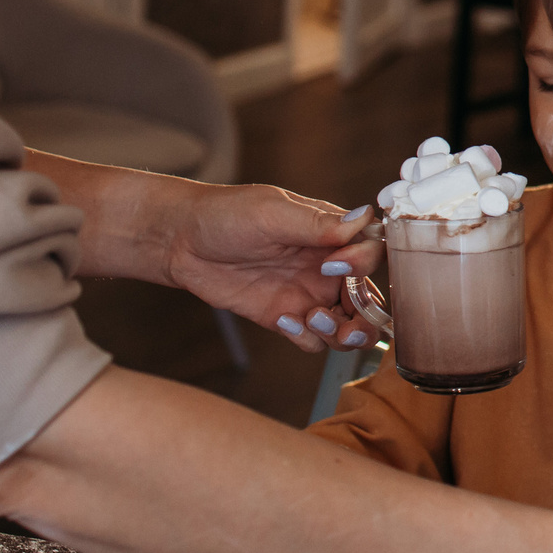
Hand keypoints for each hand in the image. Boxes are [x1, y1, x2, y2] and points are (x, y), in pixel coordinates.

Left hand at [158, 183, 381, 354]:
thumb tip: (364, 218)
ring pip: (348, 326)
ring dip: (341, 333)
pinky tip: (284, 320)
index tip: (335, 265)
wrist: (181, 241)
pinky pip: (313, 340)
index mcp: (331, 234)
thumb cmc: (225, 214)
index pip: (372, 252)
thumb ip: (318, 223)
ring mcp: (307, 295)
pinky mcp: (285, 318)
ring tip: (313, 319)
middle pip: (370, 299)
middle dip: (368, 318)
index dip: (364, 264)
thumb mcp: (272, 212)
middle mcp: (327, 267)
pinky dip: (307, 338)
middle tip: (348, 324)